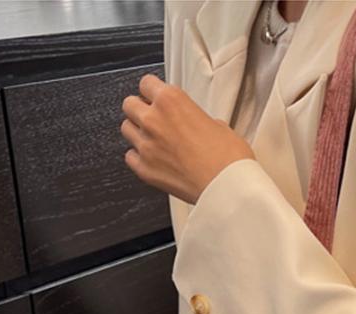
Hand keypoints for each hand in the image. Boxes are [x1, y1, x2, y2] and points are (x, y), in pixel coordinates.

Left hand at [121, 73, 254, 204]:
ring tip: (153, 140)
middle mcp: (154, 120)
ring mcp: (147, 146)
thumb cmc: (229, 160)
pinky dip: (138, 157)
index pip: (146, 83)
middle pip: (130, 104)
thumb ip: (198, 119)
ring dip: (137, 132)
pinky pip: (130, 157)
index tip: (157, 97)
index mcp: (172, 101)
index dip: (153, 91)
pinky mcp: (145, 169)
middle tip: (153, 118)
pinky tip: (152, 159)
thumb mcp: (220, 125)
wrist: (227, 188)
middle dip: (140, 109)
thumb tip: (198, 125)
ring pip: (126, 129)